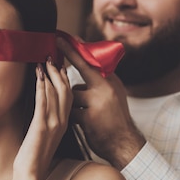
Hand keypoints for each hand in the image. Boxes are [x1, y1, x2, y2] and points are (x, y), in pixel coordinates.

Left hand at [13, 59, 71, 179]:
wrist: (32, 173)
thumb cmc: (34, 156)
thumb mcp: (44, 135)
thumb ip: (46, 122)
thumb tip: (42, 110)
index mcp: (63, 123)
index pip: (68, 96)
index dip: (65, 79)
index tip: (60, 65)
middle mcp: (61, 122)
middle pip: (65, 90)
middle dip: (58, 72)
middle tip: (52, 57)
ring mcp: (53, 124)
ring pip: (56, 93)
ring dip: (49, 75)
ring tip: (44, 61)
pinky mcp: (42, 126)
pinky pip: (43, 102)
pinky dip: (41, 87)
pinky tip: (38, 76)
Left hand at [57, 37, 144, 168]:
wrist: (125, 143)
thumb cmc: (115, 119)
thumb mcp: (115, 95)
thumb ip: (101, 82)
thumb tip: (88, 66)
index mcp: (111, 81)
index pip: (92, 61)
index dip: (77, 49)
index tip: (65, 36)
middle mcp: (107, 87)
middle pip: (83, 68)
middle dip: (69, 55)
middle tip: (55, 43)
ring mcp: (98, 101)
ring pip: (72, 94)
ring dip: (71, 104)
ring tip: (84, 113)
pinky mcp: (89, 117)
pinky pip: (70, 111)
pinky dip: (72, 117)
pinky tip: (81, 124)